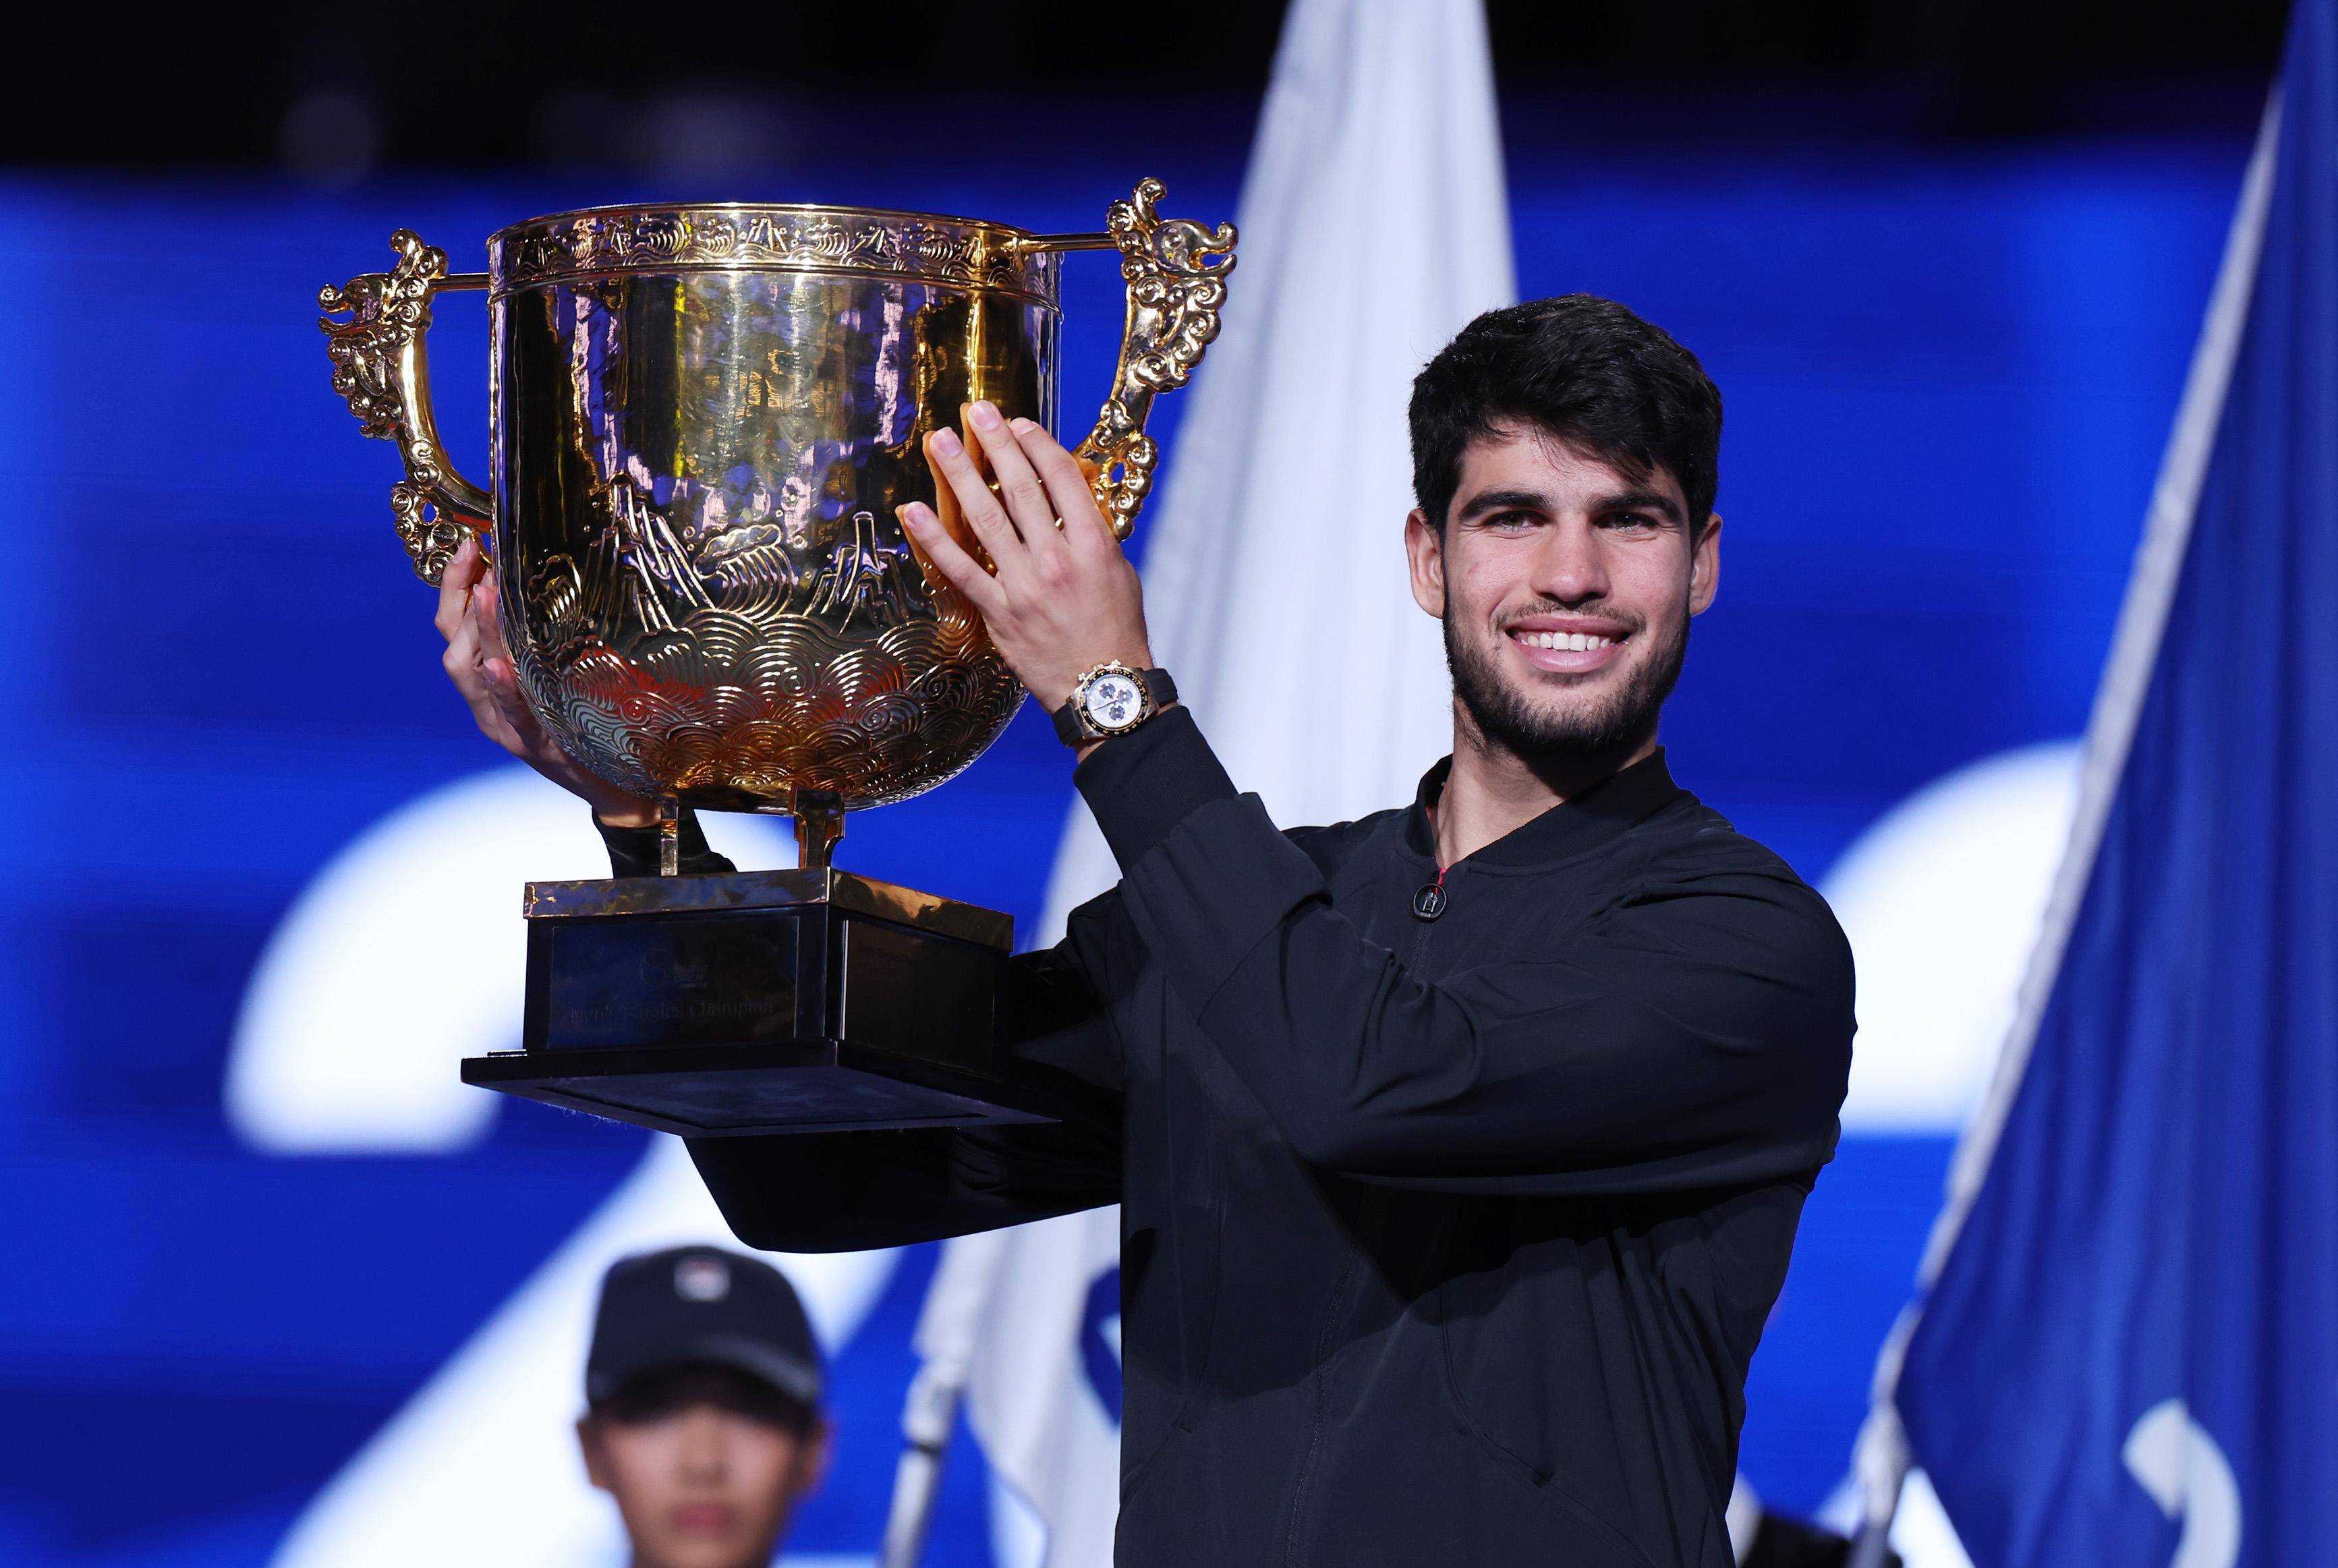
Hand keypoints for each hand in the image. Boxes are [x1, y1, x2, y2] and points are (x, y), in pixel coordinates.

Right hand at [434, 536, 661, 827]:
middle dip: (458, 598)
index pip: (455, 627)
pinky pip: (513, 714)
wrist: (615, 788)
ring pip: (473, 676)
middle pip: (455, 645)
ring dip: (479, 631)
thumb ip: (540, 640)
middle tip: (474, 555)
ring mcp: (507, 727)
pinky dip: (502, 690)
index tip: (468, 544)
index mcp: (489, 685)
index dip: (455, 587)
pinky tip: (498, 666)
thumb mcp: (557, 675)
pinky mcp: (535, 746)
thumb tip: (539, 581)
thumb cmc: (587, 726)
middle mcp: (487, 705)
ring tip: (485, 592)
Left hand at [899, 400, 1154, 724]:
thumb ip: (1092, 534)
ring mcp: (1025, 585)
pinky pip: (959, 569)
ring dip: (960, 475)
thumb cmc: (1116, 630)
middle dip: (996, 444)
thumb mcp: (1119, 572)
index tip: (1018, 423)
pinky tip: (913, 511)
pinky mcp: (998, 611)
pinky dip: (933, 538)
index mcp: (1093, 545)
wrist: (1103, 687)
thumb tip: (1066, 499)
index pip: (1062, 479)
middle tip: (975, 411)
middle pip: (1022, 488)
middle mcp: (1057, 559)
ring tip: (941, 441)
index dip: (1037, 445)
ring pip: (987, 519)